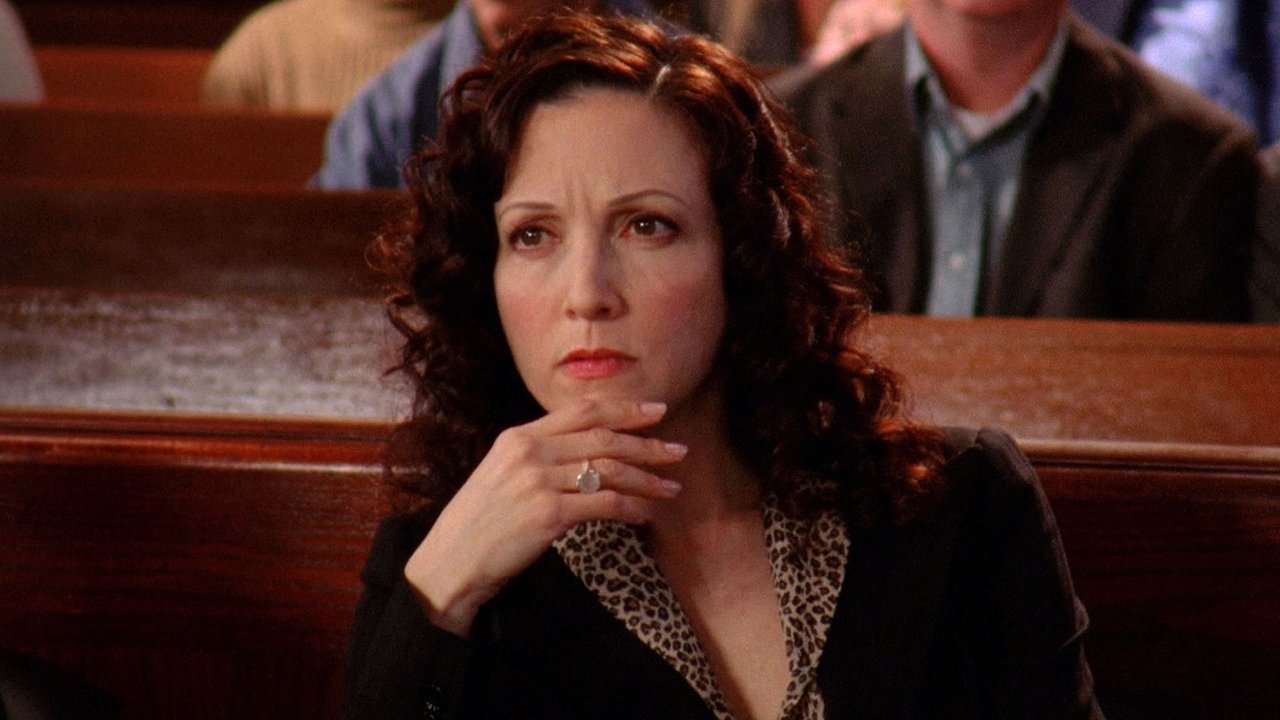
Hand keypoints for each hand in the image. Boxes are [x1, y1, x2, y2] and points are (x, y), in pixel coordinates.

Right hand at [403, 398, 686, 636]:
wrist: (450, 562)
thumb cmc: (480, 524)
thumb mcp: (502, 473)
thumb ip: (538, 454)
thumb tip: (587, 448)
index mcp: (518, 436)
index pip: (582, 411)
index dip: (624, 409)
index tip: (656, 411)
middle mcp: (529, 452)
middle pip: (603, 438)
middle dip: (647, 445)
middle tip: (678, 451)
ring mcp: (537, 482)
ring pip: (609, 470)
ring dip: (647, 478)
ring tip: (671, 487)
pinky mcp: (547, 514)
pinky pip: (604, 503)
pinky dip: (631, 507)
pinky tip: (645, 513)